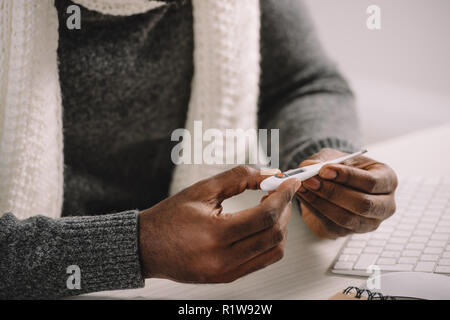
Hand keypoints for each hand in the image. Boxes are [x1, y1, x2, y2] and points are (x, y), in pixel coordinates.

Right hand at [139, 166, 300, 282]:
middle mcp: (223, 259)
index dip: (284, 196)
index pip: (265, 216)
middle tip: (280, 193)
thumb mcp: (203, 189)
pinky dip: (269, 242)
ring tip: (270, 208)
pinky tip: (261, 225)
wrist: (147, 247)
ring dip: (279, 227)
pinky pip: (261, 261)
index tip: (291, 183)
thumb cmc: (169, 217)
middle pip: (274, 234)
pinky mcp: (227, 278)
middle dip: (284, 210)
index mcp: (215, 234)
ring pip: (273, 251)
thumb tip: (270, 174)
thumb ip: (239, 177)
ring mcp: (227, 272)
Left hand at [296, 148, 397, 238]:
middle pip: (363, 204)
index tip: (324, 170)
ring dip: (320, 202)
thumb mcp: (333, 158)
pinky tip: (304, 196)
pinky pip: (332, 225)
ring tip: (303, 187)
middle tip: (310, 181)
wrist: (331, 183)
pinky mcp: (349, 233)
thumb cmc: (340, 168)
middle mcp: (384, 205)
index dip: (347, 176)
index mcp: (387, 180)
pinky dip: (314, 210)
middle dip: (333, 192)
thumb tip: (308, 168)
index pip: (372, 182)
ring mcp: (368, 223)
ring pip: (346, 218)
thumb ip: (322, 161)